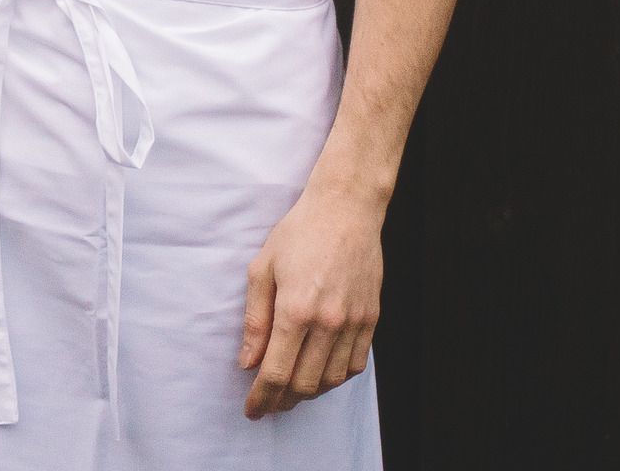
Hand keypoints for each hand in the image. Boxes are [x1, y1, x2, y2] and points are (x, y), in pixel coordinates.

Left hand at [239, 184, 384, 418]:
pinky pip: (355, 365)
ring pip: (332, 380)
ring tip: (291, 391)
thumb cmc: (298, 234)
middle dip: (282, 401)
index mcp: (295, 309)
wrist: (345, 210)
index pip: (276, 372)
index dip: (262, 397)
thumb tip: (248, 362)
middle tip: (268, 404)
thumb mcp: (262, 269)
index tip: (252, 410)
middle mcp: (327, 321)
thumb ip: (255, 320)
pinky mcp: (371, 319)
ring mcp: (353, 322)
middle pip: (304, 383)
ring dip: (309, 393)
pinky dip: (336, 378)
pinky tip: (321, 375)